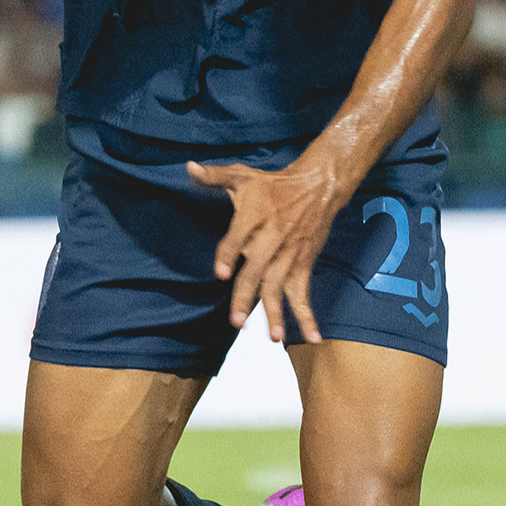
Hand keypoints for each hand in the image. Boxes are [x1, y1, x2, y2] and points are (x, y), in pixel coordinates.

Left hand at [186, 156, 346, 344]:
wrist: (316, 186)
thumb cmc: (273, 184)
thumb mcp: (242, 175)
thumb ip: (214, 176)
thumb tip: (189, 167)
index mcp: (253, 217)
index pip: (237, 237)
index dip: (228, 254)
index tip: (221, 273)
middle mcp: (271, 238)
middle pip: (257, 270)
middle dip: (247, 295)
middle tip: (236, 321)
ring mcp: (288, 255)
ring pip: (279, 287)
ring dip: (276, 312)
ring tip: (271, 336)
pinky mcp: (303, 264)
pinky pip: (304, 293)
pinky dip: (308, 315)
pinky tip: (312, 337)